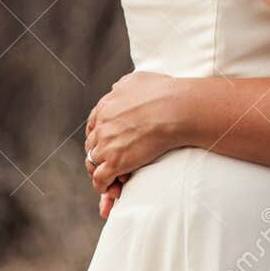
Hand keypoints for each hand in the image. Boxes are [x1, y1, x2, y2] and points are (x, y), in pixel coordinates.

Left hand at [83, 71, 189, 214]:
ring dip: (104, 172)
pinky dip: (104, 187)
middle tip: (115, 165)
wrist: (177, 108)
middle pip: (92, 146)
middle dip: (102, 157)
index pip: (93, 127)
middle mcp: (102, 125)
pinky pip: (100, 180)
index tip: (108, 145)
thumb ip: (122, 86)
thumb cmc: (165, 92)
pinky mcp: (115, 161)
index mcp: (105, 106)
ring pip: (93, 164)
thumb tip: (116, 89)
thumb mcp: (137, 80)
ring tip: (116, 180)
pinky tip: (113, 190)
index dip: (100, 138)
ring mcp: (106, 143)